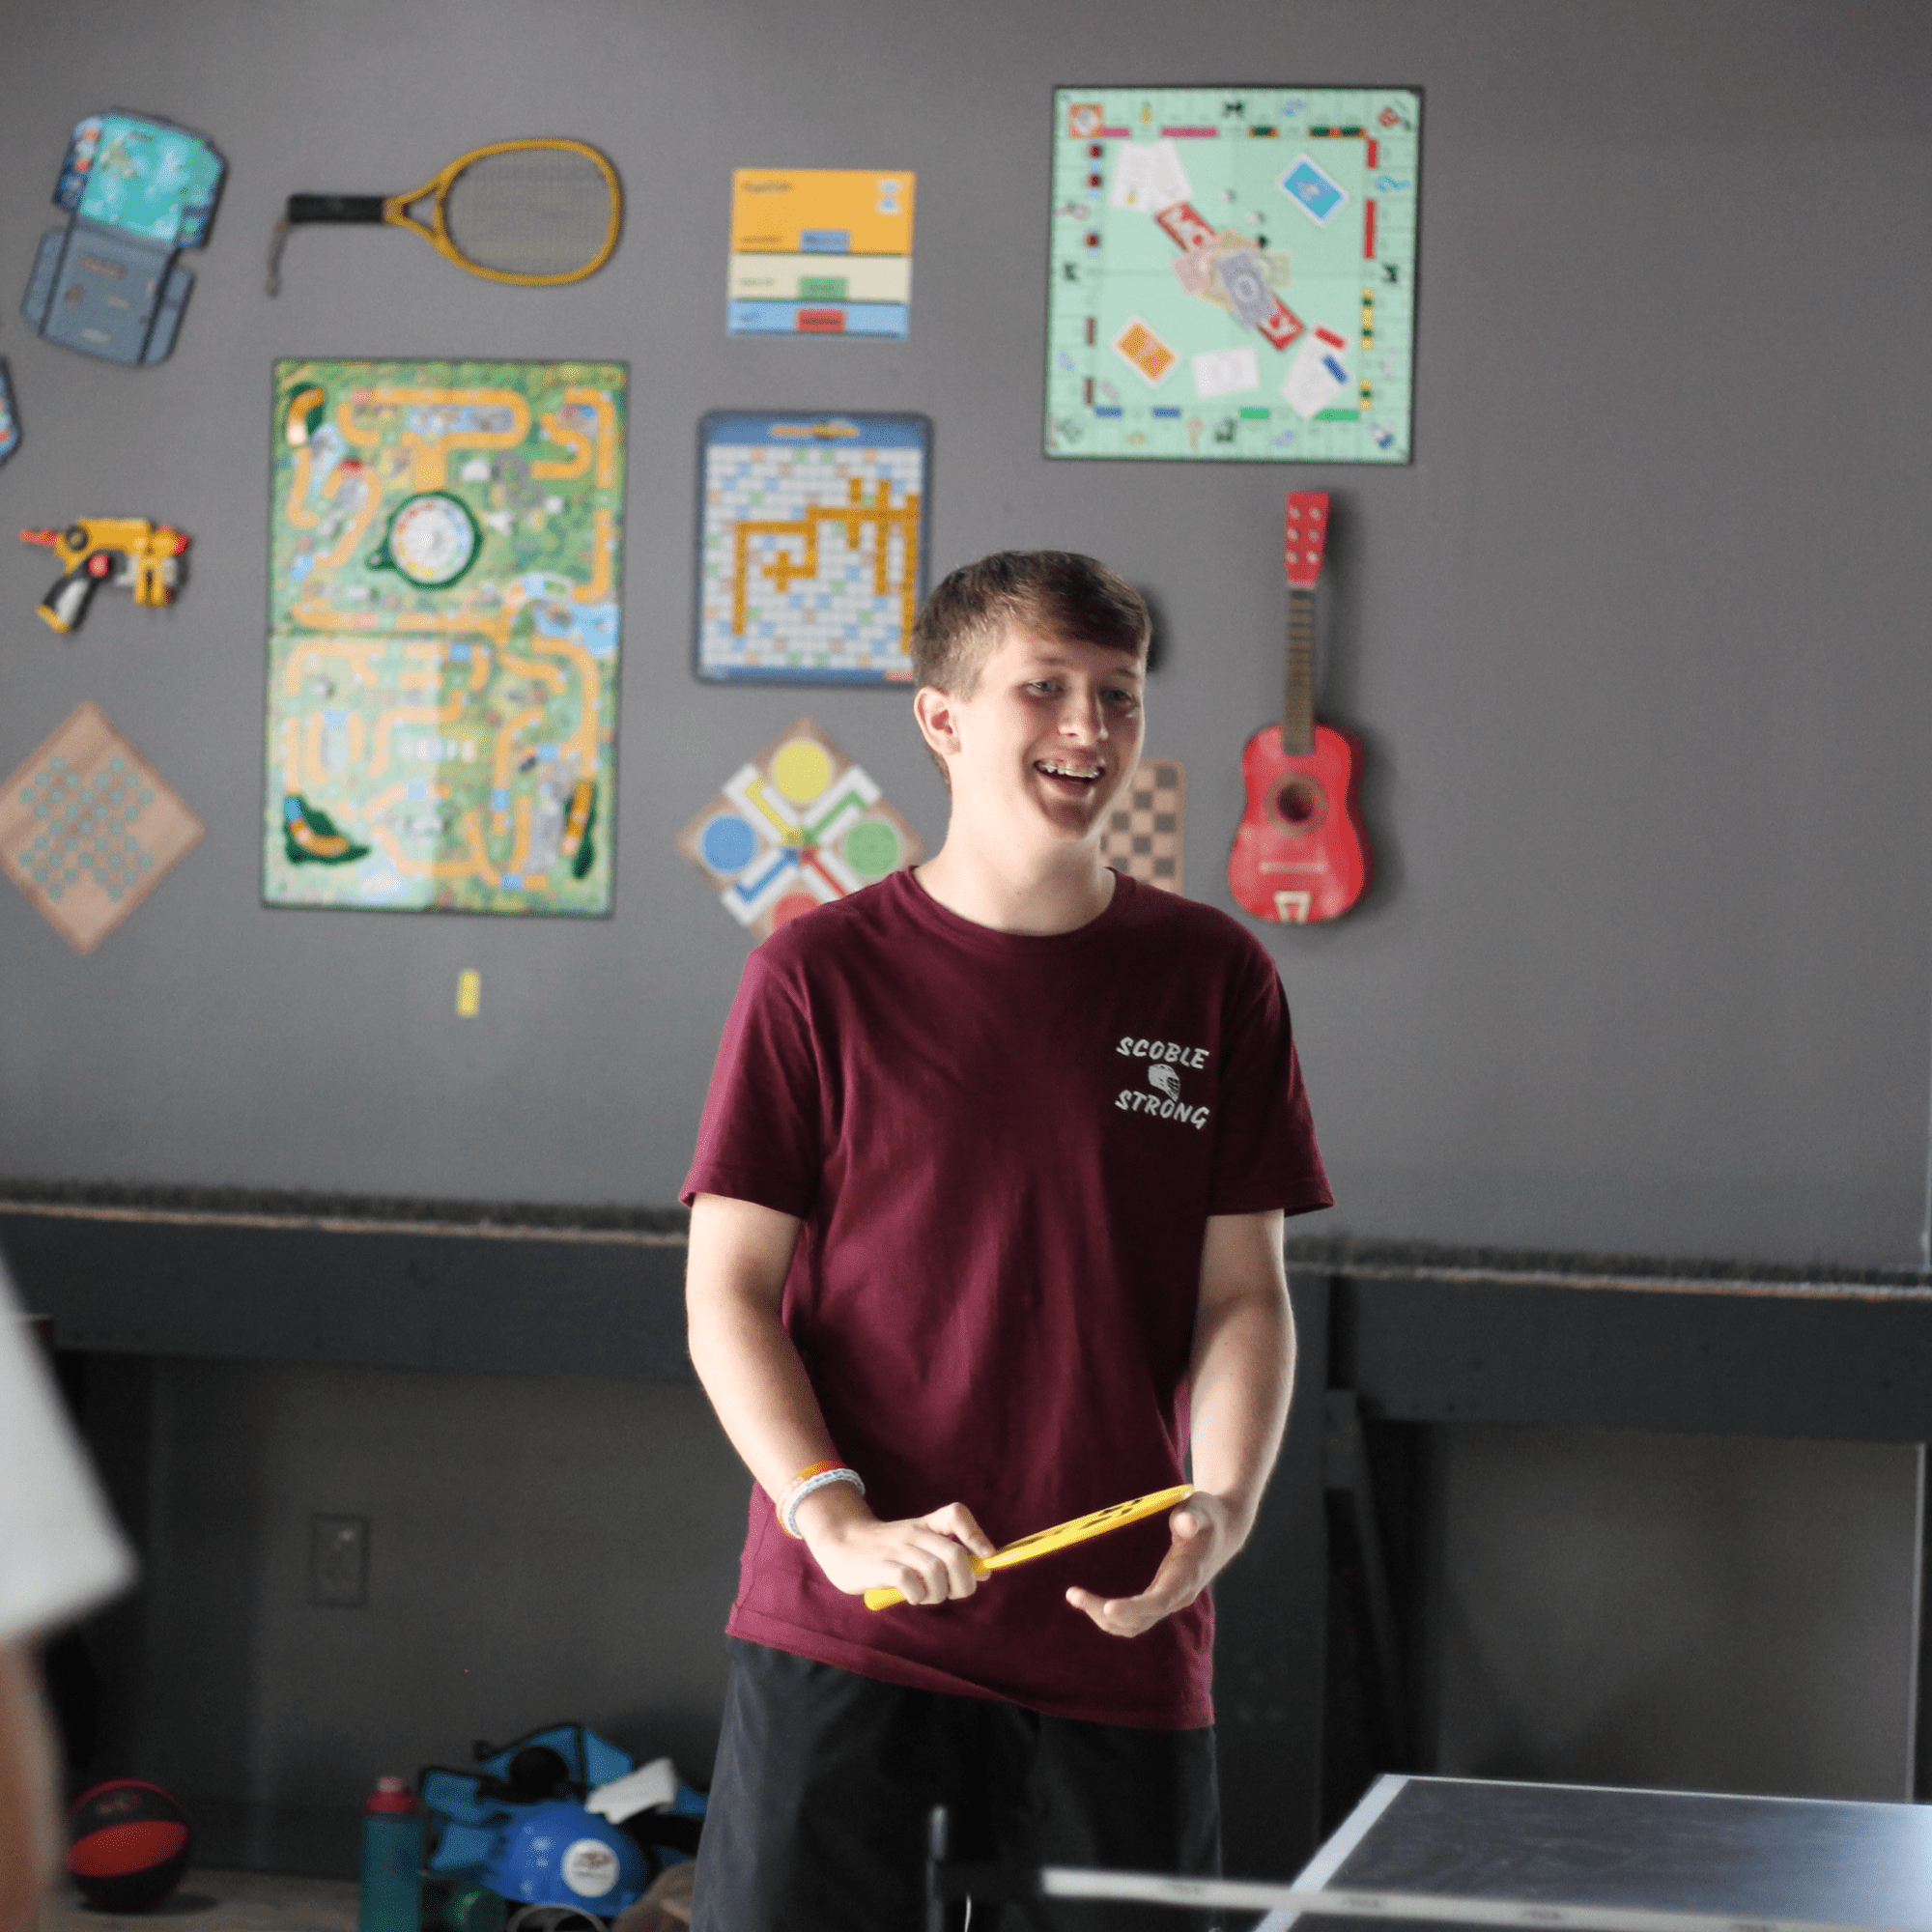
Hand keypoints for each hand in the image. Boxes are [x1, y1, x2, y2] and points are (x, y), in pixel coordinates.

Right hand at [796, 1485, 995, 1606]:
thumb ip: (945, 1555)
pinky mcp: (879, 1566)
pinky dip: (918, 1595)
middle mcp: (913, 1534)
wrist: (839, 1541)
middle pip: (954, 1554)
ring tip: (929, 1596)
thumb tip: (984, 1572)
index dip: (976, 1534)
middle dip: (964, 1581)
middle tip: (954, 1592)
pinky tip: (912, 1596)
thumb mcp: (916, 1544)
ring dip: (940, 1592)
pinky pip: (909, 1581)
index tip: (986, 1557)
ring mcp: (896, 1549)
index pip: (955, 1513)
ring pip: (935, 1569)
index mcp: (925, 1525)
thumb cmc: (884, 1550)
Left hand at [1065, 1491, 1239, 1637]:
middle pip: (1140, 1619)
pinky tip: (1089, 1600)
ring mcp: (1168, 1600)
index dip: (1133, 1608)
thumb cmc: (1208, 1515)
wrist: (1222, 1531)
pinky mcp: (1159, 1598)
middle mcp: (1177, 1596)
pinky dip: (1110, 1614)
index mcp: (1186, 1577)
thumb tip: (1185, 1523)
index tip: (1108, 1608)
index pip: (1159, 1601)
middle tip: (1073, 1594)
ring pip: (1134, 1625)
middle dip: (1105, 1612)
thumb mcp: (1202, 1507)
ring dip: (1103, 1617)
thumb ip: (1193, 1515)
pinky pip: (1134, 1618)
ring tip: (1074, 1596)